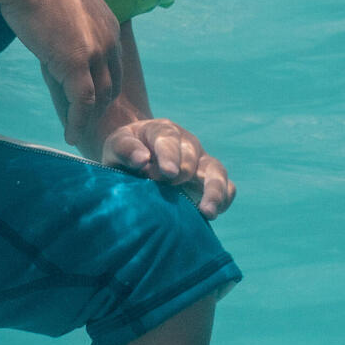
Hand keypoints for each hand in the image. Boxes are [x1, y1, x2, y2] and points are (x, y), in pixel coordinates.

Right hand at [1, 0, 123, 143]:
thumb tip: (63, 35)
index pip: (113, 66)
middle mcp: (110, 40)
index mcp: (109, 25)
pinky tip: (71, 136)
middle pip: (111, 84)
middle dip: (100, 107)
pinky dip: (78, 122)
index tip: (93, 102)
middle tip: (86, 124)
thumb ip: (72, 25)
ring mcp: (96, 53)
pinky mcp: (76, 64)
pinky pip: (82, 102)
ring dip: (89, 119)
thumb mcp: (66, 5)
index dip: (104, 86)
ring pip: (99, 97)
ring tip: (78, 135)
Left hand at [100, 114, 236, 219]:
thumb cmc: (127, 151)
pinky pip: (227, 187)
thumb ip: (126, 149)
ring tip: (207, 212)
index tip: (168, 173)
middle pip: (193, 157)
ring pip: (217, 172)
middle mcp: (187, 144)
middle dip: (182, 174)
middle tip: (168, 189)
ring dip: (214, 191)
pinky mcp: (209, 180)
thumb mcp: (117, 145)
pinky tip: (212, 214)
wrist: (139, 154)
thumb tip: (142, 160)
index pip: (169, 140)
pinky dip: (224, 199)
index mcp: (164, 130)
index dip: (170, 156)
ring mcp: (201, 162)